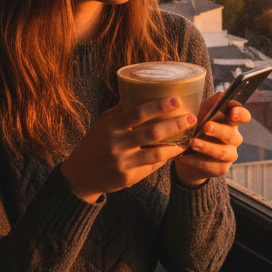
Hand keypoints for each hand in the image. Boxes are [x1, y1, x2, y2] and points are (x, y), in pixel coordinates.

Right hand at [60, 98, 195, 202]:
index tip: (176, 100)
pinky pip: (151, 167)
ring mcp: (122, 163)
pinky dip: (164, 159)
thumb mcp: (102, 124)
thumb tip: (142, 92)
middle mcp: (116, 144)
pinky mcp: (127, 178)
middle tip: (192, 118)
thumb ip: (121, 111)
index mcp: (111, 126)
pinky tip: (174, 152)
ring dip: (176, 146)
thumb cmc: (93, 144)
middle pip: (152, 133)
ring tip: (189, 138)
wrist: (79, 176)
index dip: (159, 106)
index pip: (138, 113)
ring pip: (156, 154)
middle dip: (175, 125)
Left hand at [174, 90, 249, 188]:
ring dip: (207, 147)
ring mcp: (230, 154)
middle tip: (206, 126)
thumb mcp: (200, 114)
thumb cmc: (196, 127)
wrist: (187, 154)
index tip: (232, 112)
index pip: (243, 116)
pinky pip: (211, 165)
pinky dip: (197, 160)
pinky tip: (185, 156)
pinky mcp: (221, 168)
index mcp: (231, 121)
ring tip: (193, 143)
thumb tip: (221, 95)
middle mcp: (234, 137)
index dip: (240, 114)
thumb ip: (210, 105)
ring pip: (223, 151)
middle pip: (231, 134)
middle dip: (219, 130)